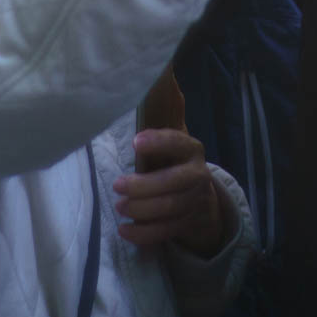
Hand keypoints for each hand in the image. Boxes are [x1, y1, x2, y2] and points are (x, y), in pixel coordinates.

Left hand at [116, 130, 227, 255]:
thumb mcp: (171, 143)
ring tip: (119, 206)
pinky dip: (144, 233)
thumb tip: (163, 83)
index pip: (177, 143)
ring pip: (170, 207)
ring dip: (142, 209)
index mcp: (191, 150)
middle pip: (173, 181)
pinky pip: (167, 230)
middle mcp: (198, 174)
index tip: (135, 142)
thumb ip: (164, 122)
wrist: (200, 196)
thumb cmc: (174, 162)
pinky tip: (124, 230)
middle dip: (144, 185)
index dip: (158, 142)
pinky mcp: (188, 223)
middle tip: (117, 186)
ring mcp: (196, 201)